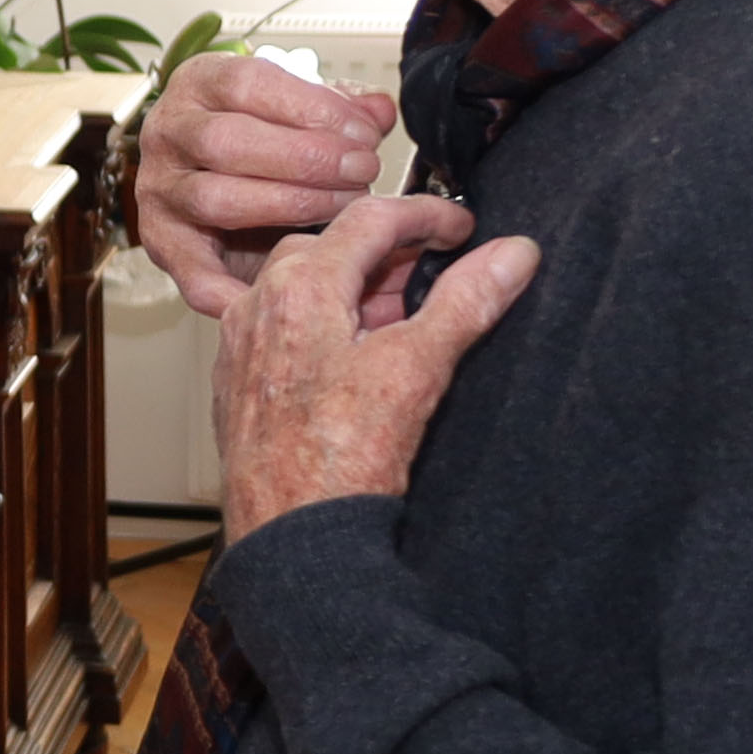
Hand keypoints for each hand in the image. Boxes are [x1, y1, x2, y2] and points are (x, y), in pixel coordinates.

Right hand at [137, 49, 397, 316]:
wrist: (216, 180)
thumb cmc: (262, 138)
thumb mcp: (297, 110)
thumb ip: (339, 110)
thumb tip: (378, 111)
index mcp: (198, 84)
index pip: (245, 83)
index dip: (311, 107)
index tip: (364, 133)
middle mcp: (167, 132)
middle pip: (225, 141)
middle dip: (306, 159)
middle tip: (362, 170)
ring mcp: (158, 189)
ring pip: (214, 199)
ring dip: (289, 205)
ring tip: (345, 208)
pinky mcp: (160, 243)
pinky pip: (192, 271)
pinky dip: (234, 285)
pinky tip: (280, 283)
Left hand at [209, 192, 542, 544]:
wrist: (292, 540)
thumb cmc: (340, 461)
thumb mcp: (417, 370)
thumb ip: (465, 302)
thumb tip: (512, 254)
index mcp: (298, 288)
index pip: (369, 217)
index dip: (426, 213)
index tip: (464, 225)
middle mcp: (258, 307)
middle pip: (329, 247)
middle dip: (387, 252)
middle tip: (436, 269)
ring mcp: (243, 347)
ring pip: (302, 288)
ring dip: (356, 290)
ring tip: (406, 318)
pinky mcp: (240, 385)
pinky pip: (283, 330)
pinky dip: (326, 326)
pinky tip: (360, 359)